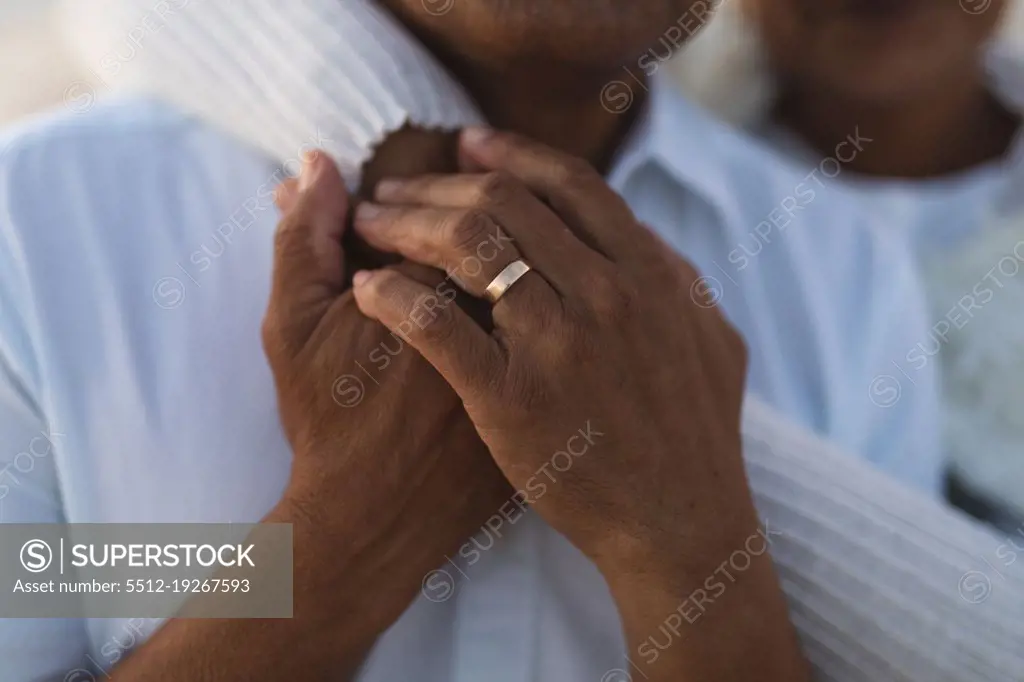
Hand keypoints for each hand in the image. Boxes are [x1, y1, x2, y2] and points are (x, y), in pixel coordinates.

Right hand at [263, 151, 512, 640]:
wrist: (380, 524)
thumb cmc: (330, 427)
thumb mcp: (294, 331)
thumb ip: (302, 242)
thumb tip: (313, 166)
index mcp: (445, 288)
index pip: (457, 205)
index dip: (424, 196)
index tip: (395, 210)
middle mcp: (514, 312)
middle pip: (515, 220)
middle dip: (467, 204)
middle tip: (429, 218)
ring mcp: (548, 350)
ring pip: (553, 255)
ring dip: (515, 233)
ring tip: (467, 239)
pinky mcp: (561, 384)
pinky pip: (571, 307)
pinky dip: (548, 278)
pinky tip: (514, 278)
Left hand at [349, 129, 808, 680]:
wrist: (680, 523)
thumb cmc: (697, 437)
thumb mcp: (712, 338)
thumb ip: (677, 278)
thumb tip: (641, 236)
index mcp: (648, 273)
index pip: (568, 184)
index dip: (510, 155)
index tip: (467, 144)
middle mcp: (604, 294)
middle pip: (503, 205)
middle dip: (438, 184)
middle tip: (396, 185)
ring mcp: (556, 343)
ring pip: (466, 248)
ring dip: (405, 224)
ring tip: (367, 222)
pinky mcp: (511, 397)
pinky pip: (436, 327)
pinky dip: (393, 296)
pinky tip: (367, 288)